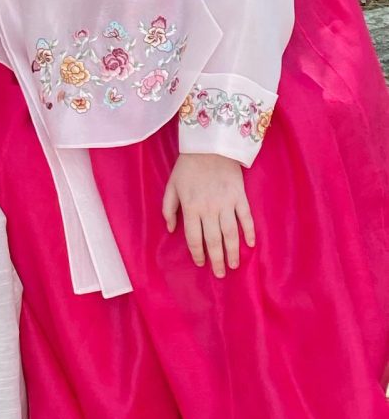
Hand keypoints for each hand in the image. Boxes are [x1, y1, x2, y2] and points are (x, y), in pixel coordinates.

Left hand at [162, 153, 254, 277]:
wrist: (210, 145)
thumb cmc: (188, 166)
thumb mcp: (171, 185)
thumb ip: (168, 208)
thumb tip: (170, 229)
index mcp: (191, 207)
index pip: (194, 238)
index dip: (197, 253)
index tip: (201, 263)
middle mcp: (209, 209)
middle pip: (213, 241)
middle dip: (217, 260)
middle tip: (220, 274)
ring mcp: (226, 203)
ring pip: (230, 234)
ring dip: (232, 252)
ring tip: (234, 265)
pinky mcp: (240, 196)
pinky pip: (246, 218)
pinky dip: (249, 232)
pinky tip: (250, 244)